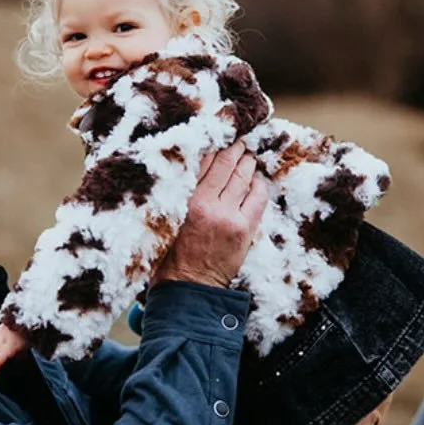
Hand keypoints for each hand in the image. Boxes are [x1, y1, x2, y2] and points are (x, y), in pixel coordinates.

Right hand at [152, 143, 268, 288]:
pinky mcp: (244, 229)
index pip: (202, 162)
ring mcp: (229, 216)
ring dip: (247, 163)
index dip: (213, 146)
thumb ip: (178, 194)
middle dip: (233, 150)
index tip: (217, 136)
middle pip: (225, 165)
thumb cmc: (169, 255)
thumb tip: (189, 167)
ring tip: (247, 156)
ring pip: (242, 178)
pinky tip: (256, 179)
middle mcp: (207, 204)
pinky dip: (258, 184)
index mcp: (183, 200)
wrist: (187, 289)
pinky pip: (257, 198)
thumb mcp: (165, 219)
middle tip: (237, 141)